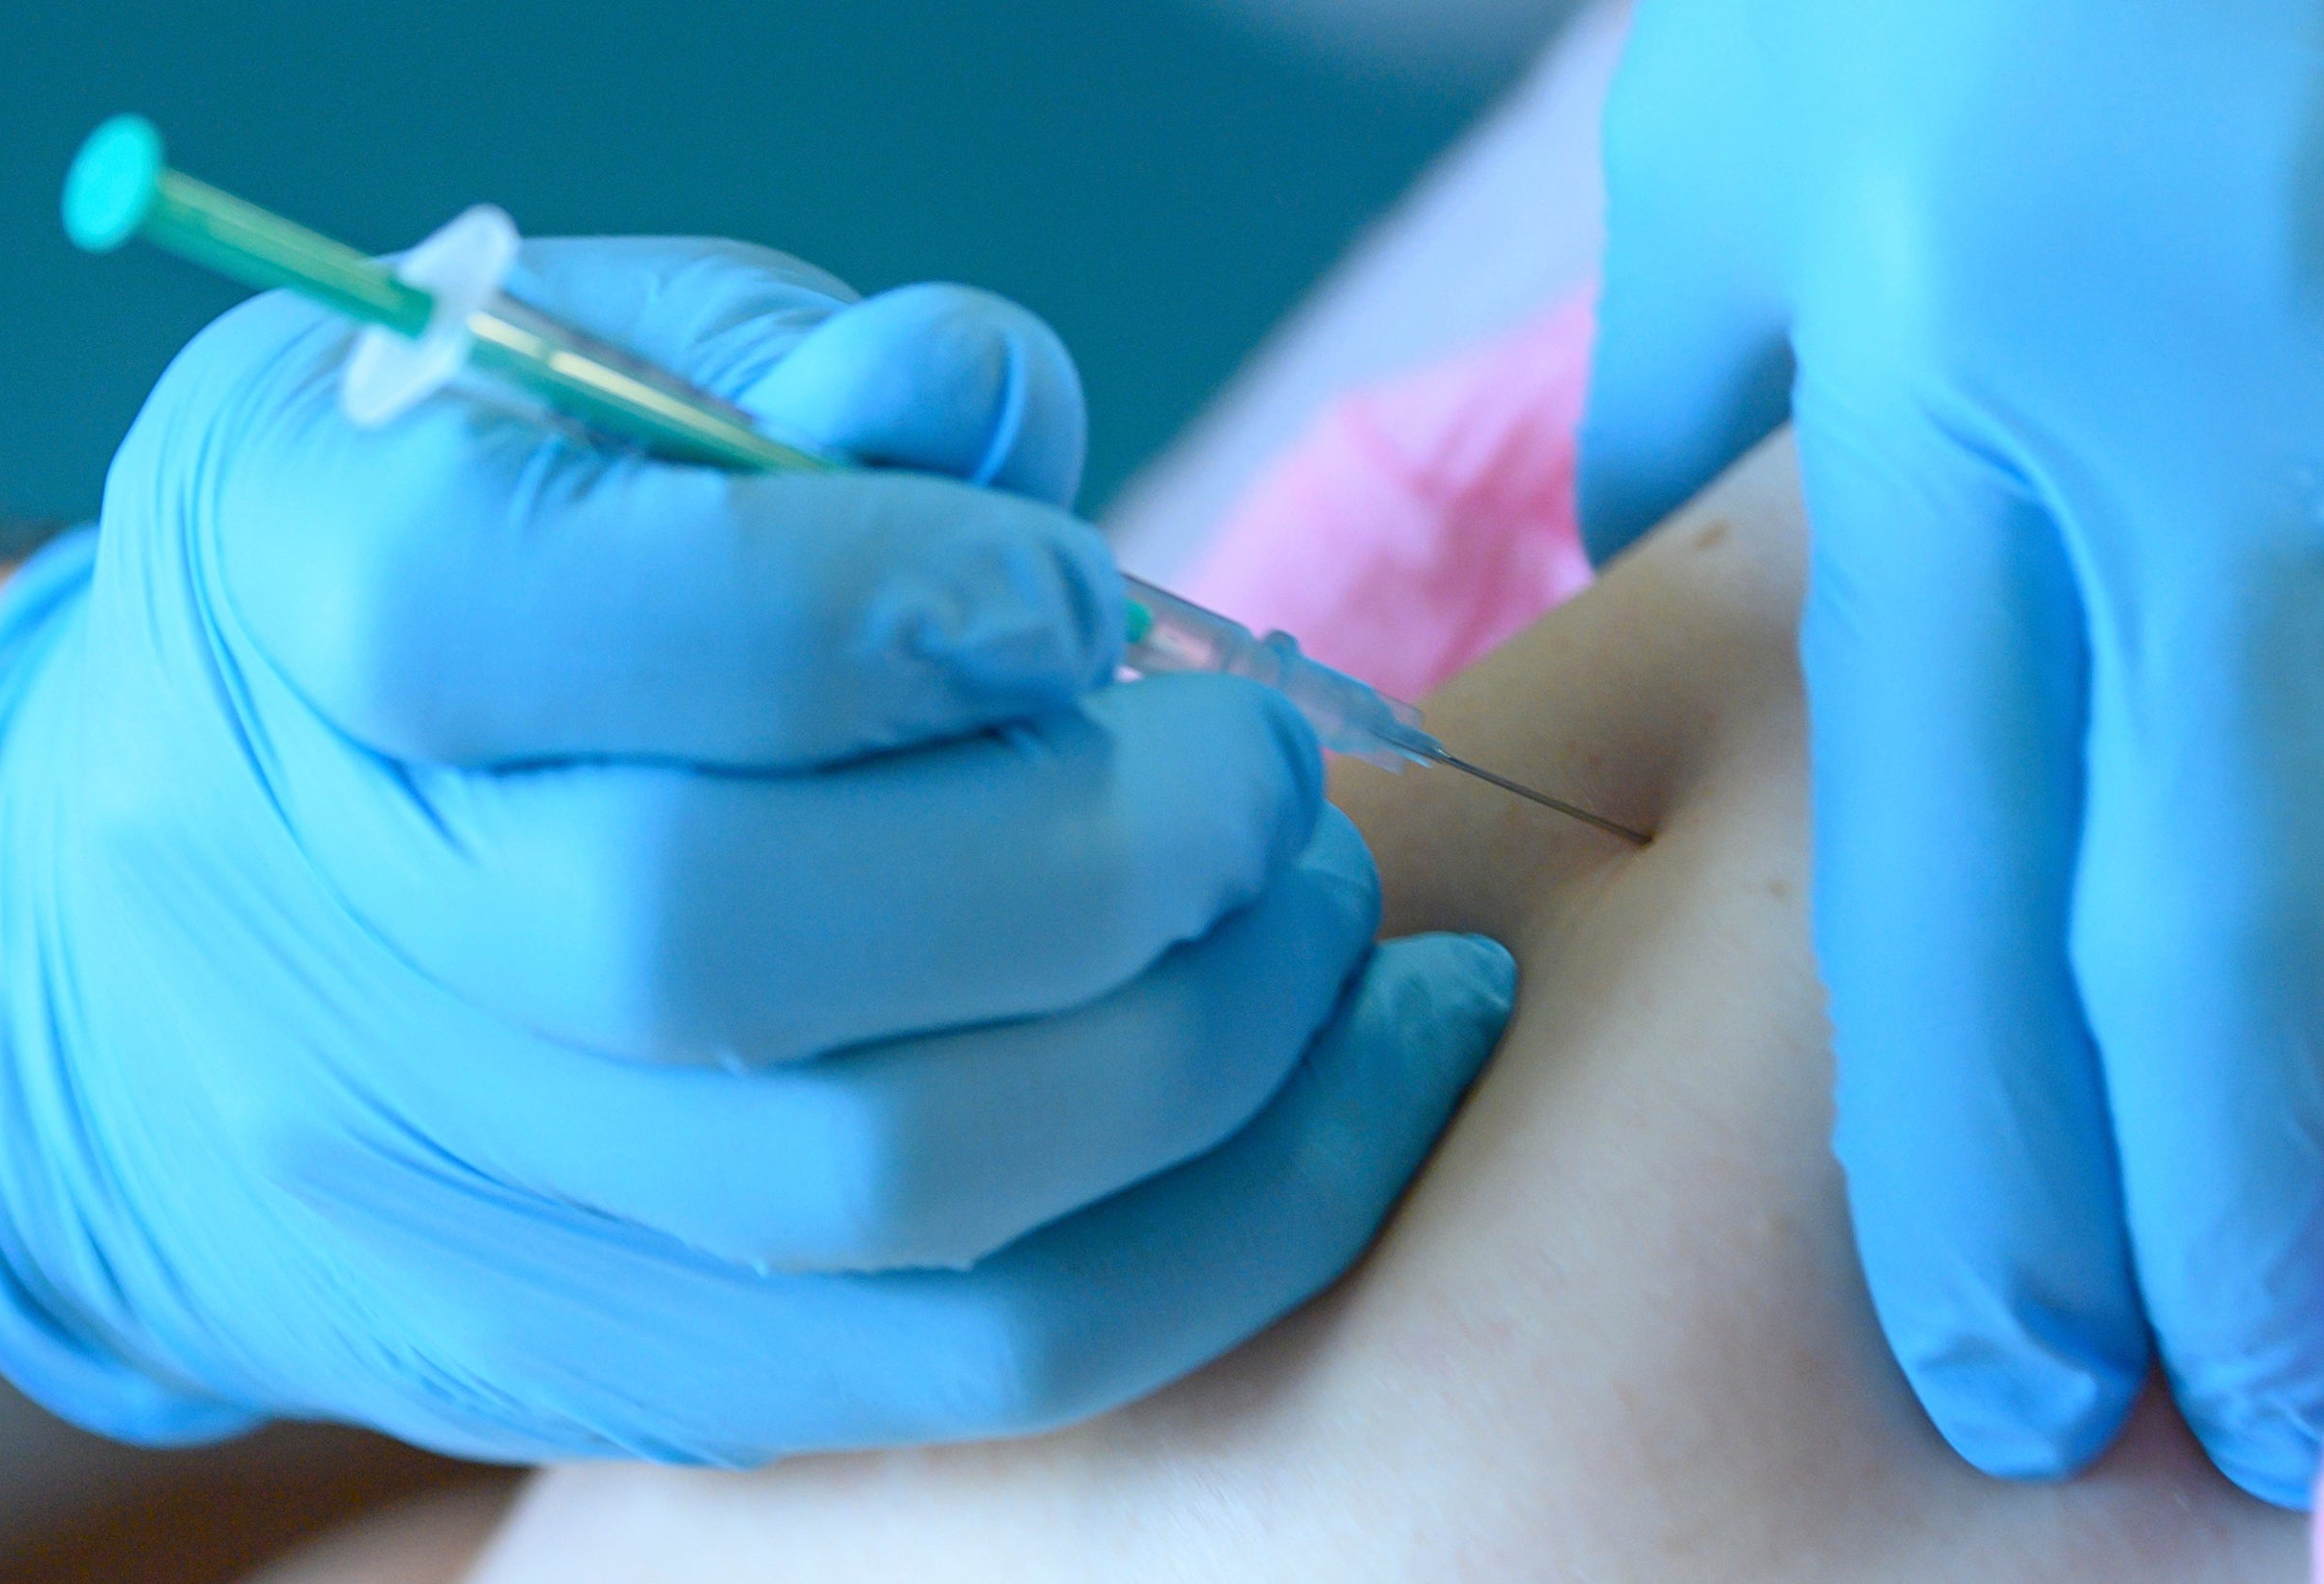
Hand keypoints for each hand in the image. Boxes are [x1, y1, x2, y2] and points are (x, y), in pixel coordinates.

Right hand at [0, 238, 1514, 1461]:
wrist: (191, 950)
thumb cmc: (449, 591)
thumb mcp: (557, 383)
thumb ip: (789, 371)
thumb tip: (977, 403)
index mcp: (333, 597)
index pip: (609, 613)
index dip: (899, 594)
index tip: (1072, 597)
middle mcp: (369, 921)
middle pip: (745, 935)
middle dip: (1108, 850)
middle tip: (1257, 771)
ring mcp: (488, 1181)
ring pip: (901, 1186)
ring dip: (1216, 1044)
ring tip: (1319, 910)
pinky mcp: (634, 1359)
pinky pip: (983, 1358)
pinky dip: (1239, 1227)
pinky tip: (1362, 1073)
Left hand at [1579, 0, 2323, 1507]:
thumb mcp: (1749, 165)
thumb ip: (1701, 415)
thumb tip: (1676, 583)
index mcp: (1950, 435)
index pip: (1957, 888)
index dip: (1991, 1166)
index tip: (2015, 1380)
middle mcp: (2184, 473)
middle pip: (2213, 940)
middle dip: (2240, 1237)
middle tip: (2246, 1447)